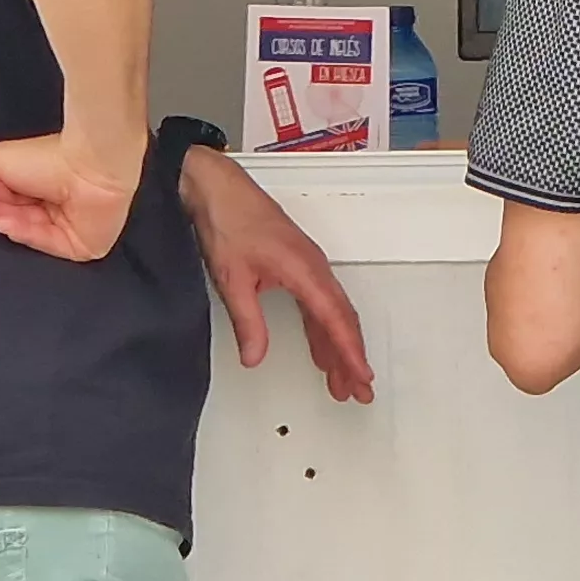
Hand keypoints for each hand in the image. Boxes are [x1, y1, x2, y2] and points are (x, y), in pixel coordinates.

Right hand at [0, 133, 139, 261]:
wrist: (92, 164)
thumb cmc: (47, 156)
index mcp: (33, 186)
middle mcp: (47, 207)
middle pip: (5, 212)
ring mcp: (63, 228)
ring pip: (20, 228)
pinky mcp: (78, 247)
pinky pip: (42, 243)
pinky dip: (23, 231)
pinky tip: (7, 220)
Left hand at [181, 149, 377, 403]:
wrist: (218, 189)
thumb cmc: (228, 221)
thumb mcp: (232, 279)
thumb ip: (248, 322)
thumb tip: (255, 357)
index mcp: (304, 270)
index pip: (334, 319)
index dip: (349, 352)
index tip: (361, 377)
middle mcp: (314, 268)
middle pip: (342, 320)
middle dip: (352, 357)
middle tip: (359, 391)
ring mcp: (309, 266)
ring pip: (333, 313)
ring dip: (339, 347)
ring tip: (342, 381)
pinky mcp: (298, 266)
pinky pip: (321, 304)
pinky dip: (325, 330)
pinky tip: (321, 350)